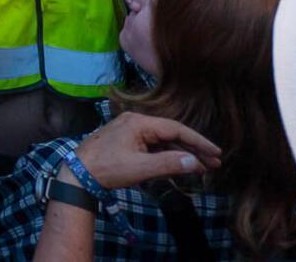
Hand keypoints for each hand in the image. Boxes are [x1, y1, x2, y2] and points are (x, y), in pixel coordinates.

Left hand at [72, 112, 220, 189]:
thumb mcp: (140, 168)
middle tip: (215, 163)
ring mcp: (130, 130)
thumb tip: (196, 161)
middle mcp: (135, 121)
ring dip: (182, 152)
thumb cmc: (107, 169)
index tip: (216, 153)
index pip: (177, 129)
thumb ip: (169, 164)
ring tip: (202, 167)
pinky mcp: (127, 140)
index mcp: (139, 123)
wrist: (78, 174)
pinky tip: (180, 164)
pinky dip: (168, 154)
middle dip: (194, 148)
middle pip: (172, 133)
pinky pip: (153, 145)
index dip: (199, 141)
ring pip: (163, 140)